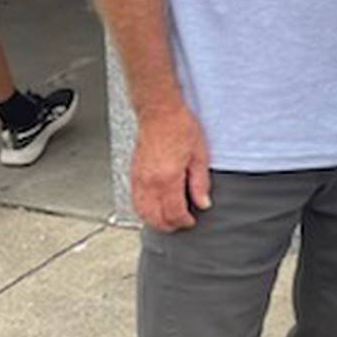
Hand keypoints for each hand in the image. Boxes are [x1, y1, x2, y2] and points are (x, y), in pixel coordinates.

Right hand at [131, 103, 211, 231]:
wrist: (160, 112)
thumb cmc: (180, 126)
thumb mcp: (199, 155)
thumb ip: (200, 183)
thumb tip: (203, 202)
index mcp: (168, 178)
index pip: (173, 213)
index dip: (184, 222)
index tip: (191, 221)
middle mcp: (150, 181)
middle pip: (155, 217)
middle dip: (169, 225)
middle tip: (181, 223)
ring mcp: (139, 178)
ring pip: (141, 211)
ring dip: (154, 220)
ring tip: (168, 219)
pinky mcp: (133, 173)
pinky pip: (135, 199)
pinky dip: (144, 209)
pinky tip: (154, 207)